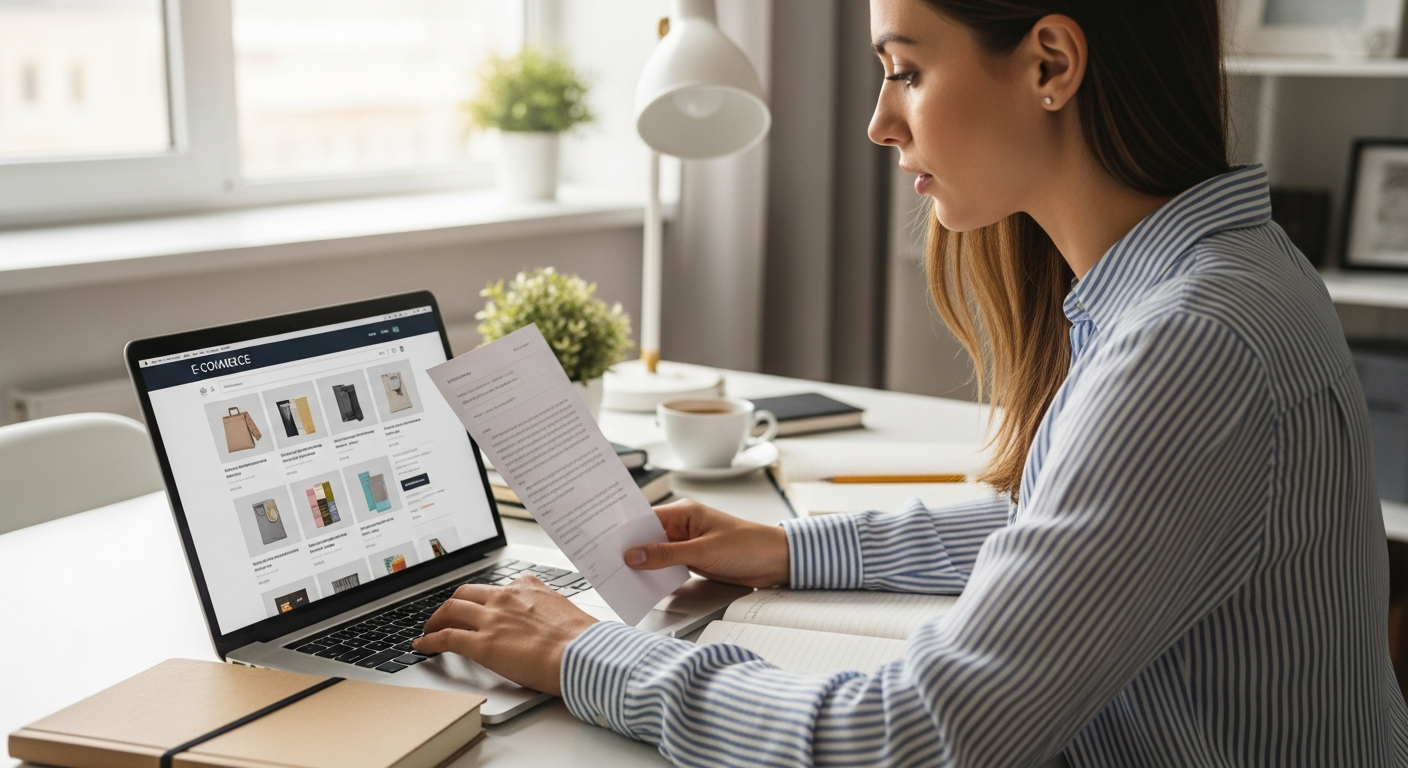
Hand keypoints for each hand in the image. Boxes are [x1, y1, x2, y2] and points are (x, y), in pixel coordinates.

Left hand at [413, 575, 597, 695]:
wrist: (583, 653)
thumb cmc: (581, 639)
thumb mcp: (562, 608)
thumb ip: (544, 607)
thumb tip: (543, 617)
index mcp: (527, 587)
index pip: (494, 588)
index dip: (479, 599)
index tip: (475, 606)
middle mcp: (506, 597)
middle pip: (465, 593)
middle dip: (451, 605)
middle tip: (445, 616)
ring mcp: (492, 619)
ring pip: (451, 610)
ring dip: (435, 620)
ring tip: (429, 630)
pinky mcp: (483, 644)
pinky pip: (447, 637)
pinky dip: (430, 640)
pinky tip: (422, 645)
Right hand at [624, 499, 789, 587]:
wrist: (777, 562)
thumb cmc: (749, 546)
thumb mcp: (703, 552)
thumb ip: (667, 555)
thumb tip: (635, 555)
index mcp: (685, 513)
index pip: (645, 518)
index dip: (625, 530)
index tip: (605, 541)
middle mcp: (685, 526)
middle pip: (648, 537)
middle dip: (631, 549)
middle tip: (608, 561)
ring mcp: (689, 544)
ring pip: (657, 553)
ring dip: (644, 564)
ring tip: (622, 575)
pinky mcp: (695, 560)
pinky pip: (669, 566)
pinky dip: (658, 573)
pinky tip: (646, 583)